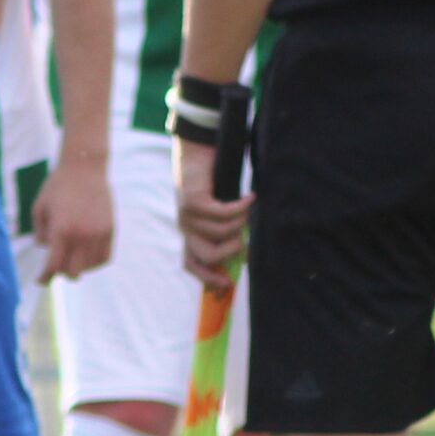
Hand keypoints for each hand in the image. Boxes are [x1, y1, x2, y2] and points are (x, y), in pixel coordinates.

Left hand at [33, 154, 114, 281]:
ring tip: (72, 255)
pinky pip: (105, 257)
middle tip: (56, 264)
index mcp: (62, 230)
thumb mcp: (39, 207)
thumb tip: (46, 250)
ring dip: (79, 266)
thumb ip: (38, 233)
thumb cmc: (57, 186)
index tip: (41, 281)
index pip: (54, 266)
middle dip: (62, 271)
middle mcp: (82, 235)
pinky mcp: (110, 230)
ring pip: (90, 266)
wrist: (85, 167)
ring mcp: (99, 233)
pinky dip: (95, 262)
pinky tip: (86, 255)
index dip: (45, 277)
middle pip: (73, 271)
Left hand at [174, 133, 251, 285]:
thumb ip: (226, 232)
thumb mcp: (219, 212)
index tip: (226, 283)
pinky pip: (223, 213)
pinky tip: (250, 197)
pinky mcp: (194, 201)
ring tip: (247, 207)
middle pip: (209, 255)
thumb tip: (244, 255)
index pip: (190, 263)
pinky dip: (241, 206)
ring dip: (241, 221)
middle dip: (232, 250)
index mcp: (188, 233)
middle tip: (245, 237)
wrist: (196, 152)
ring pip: (221, 232)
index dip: (207, 277)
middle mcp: (184, 227)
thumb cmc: (213, 183)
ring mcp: (187, 215)